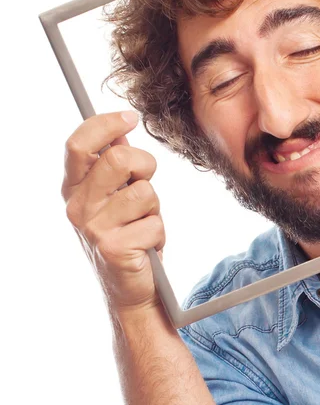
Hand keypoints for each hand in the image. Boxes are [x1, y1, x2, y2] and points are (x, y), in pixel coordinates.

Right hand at [62, 111, 164, 312]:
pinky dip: (159, 233)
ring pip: (144, 191)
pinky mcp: (113, 247)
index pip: (78, 145)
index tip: (130, 117)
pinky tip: (146, 246)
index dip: (106, 124)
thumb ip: (114, 166)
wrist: (129, 287)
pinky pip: (155, 222)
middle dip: (145, 165)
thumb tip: (120, 134)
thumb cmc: (126, 234)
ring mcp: (93, 228)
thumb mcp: (115, 198)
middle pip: (118, 159)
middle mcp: (77, 207)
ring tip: (143, 223)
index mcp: (74, 189)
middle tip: (146, 181)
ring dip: (154, 207)